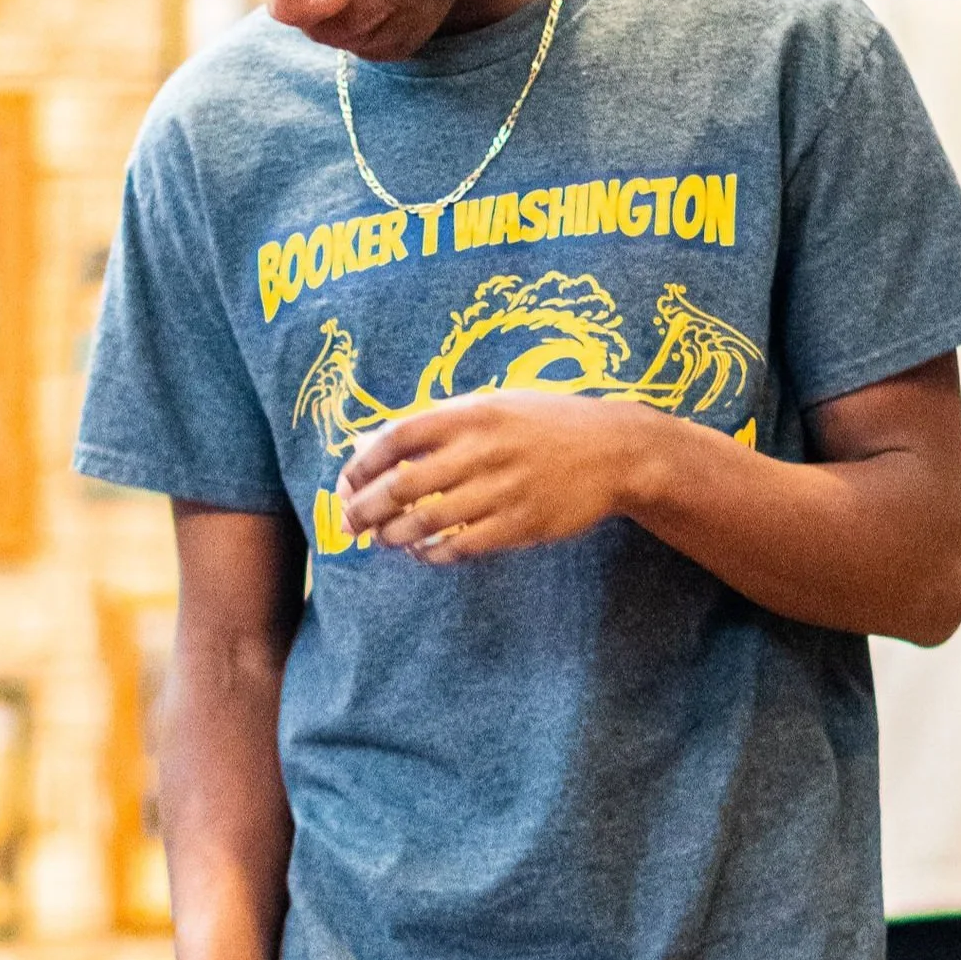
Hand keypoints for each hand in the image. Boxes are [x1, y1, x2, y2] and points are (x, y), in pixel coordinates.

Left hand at [335, 393, 652, 562]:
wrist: (615, 450)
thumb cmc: (546, 424)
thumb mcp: (494, 405)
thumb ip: (439, 424)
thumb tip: (373, 445)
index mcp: (470, 414)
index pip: (396, 438)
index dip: (361, 464)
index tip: (345, 482)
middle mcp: (481, 450)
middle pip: (401, 486)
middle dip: (364, 509)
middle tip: (348, 523)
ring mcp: (501, 490)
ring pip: (425, 523)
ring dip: (393, 536)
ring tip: (383, 539)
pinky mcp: (520, 525)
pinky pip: (461, 547)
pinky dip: (433, 554)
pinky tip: (423, 552)